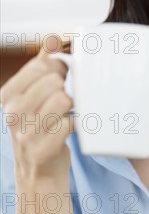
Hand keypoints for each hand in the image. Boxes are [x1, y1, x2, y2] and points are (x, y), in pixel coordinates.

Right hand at [0, 36, 73, 180]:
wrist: (38, 173)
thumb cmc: (39, 130)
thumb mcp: (31, 97)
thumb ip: (40, 67)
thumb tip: (52, 39)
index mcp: (8, 96)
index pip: (40, 67)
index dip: (60, 69)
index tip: (64, 79)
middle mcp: (13, 113)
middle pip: (54, 82)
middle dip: (67, 88)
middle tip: (69, 99)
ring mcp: (26, 133)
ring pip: (63, 100)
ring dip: (73, 107)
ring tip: (69, 114)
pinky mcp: (44, 149)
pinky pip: (70, 123)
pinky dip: (76, 124)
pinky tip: (71, 128)